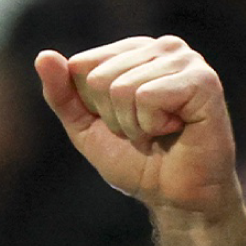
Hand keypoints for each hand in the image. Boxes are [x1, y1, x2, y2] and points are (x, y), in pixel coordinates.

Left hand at [36, 38, 239, 222]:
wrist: (175, 198)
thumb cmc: (137, 162)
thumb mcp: (86, 129)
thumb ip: (62, 95)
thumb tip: (43, 56)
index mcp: (135, 51)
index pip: (82, 65)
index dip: (94, 107)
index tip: (121, 123)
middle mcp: (162, 47)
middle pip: (100, 78)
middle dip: (114, 118)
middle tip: (143, 133)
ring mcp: (185, 59)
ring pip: (122, 88)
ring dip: (134, 125)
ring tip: (160, 133)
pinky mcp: (202, 80)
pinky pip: (148, 96)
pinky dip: (152, 125)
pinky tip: (176, 129)